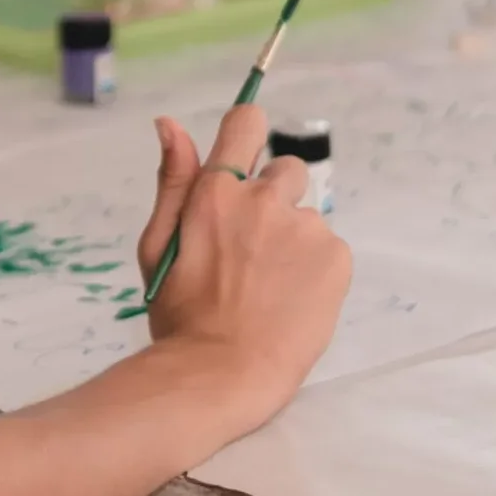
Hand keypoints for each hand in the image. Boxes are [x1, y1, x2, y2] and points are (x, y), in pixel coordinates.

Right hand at [138, 107, 352, 419]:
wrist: (223, 372)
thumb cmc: (181, 313)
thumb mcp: (158, 245)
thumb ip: (172, 180)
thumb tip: (169, 123)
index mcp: (216, 191)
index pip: (246, 123)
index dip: (247, 130)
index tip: (245, 152)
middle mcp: (264, 200)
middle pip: (285, 171)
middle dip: (272, 200)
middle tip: (251, 251)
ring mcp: (305, 228)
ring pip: (306, 218)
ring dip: (292, 241)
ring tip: (269, 286)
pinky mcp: (337, 258)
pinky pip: (328, 249)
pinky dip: (314, 269)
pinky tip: (290, 299)